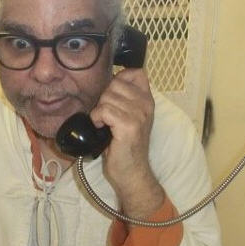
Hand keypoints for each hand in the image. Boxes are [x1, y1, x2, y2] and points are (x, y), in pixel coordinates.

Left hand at [89, 69, 164, 218]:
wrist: (132, 172)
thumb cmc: (125, 147)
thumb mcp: (130, 118)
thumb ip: (124, 99)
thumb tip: (108, 83)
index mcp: (147, 100)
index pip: (136, 73)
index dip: (119, 78)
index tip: (113, 95)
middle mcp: (146, 105)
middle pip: (115, 83)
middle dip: (104, 97)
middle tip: (105, 115)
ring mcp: (139, 115)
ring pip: (107, 96)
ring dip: (99, 110)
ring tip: (104, 123)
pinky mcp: (128, 126)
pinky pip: (104, 110)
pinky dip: (97, 118)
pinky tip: (101, 127)